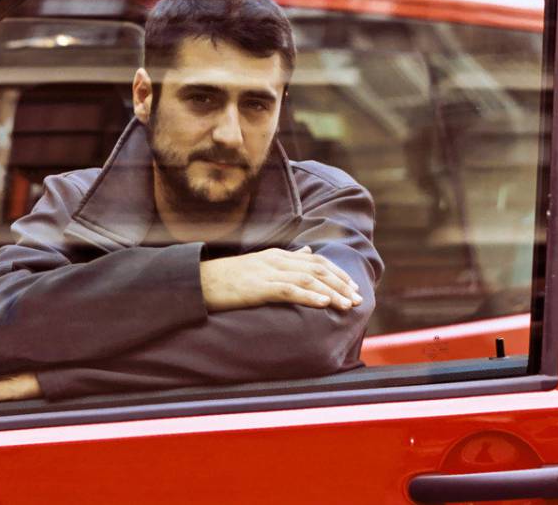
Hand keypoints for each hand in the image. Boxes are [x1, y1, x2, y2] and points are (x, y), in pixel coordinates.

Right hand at [199, 246, 362, 312]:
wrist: (199, 281)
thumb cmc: (228, 277)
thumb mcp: (259, 264)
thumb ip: (285, 259)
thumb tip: (306, 252)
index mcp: (277, 255)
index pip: (315, 260)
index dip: (337, 273)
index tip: (353, 286)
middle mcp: (276, 260)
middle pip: (317, 269)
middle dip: (341, 283)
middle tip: (358, 298)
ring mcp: (267, 273)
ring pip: (308, 280)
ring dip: (331, 292)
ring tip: (348, 305)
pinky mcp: (259, 287)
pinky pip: (289, 290)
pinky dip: (309, 296)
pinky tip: (323, 304)